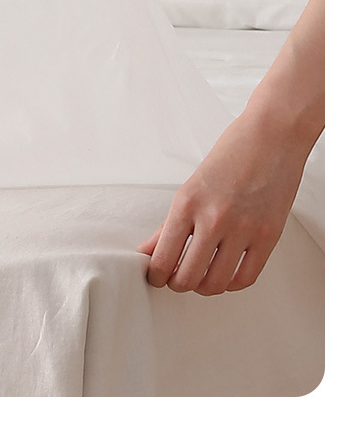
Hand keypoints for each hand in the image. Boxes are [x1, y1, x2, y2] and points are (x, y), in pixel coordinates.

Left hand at [137, 107, 310, 295]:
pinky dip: (231, 284)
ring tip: (200, 277)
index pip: (163, 258)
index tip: (156, 276)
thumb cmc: (232, 153)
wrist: (272, 135)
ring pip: (215, 283)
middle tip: (176, 278)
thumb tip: (149, 250)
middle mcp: (213, 218)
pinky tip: (225, 274)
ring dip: (203, 287)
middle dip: (177, 283)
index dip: (156, 275)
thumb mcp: (191, 186)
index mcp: (187, 203)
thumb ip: (170, 223)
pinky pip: (245, 277)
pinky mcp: (268, 236)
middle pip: (186, 277)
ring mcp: (243, 228)